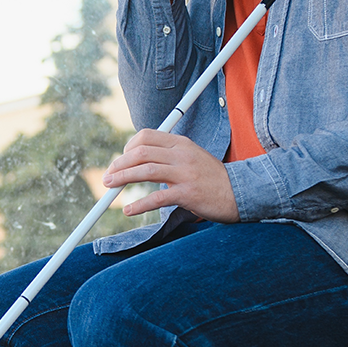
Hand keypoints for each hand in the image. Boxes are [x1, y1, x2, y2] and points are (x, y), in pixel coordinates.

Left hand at [102, 128, 239, 221]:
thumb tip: (140, 158)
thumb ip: (170, 154)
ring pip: (145, 171)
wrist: (240, 192)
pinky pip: (157, 198)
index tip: (120, 161)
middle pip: (140, 152)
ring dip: (122, 179)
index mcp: (181, 143)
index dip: (127, 148)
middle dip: (119, 164)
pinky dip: (139, 205)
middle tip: (107, 177)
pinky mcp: (188, 194)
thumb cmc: (212, 178)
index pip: (145, 137)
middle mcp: (182, 154)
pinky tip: (128, 210)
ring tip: (109, 188)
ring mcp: (185, 173)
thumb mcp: (192, 157)